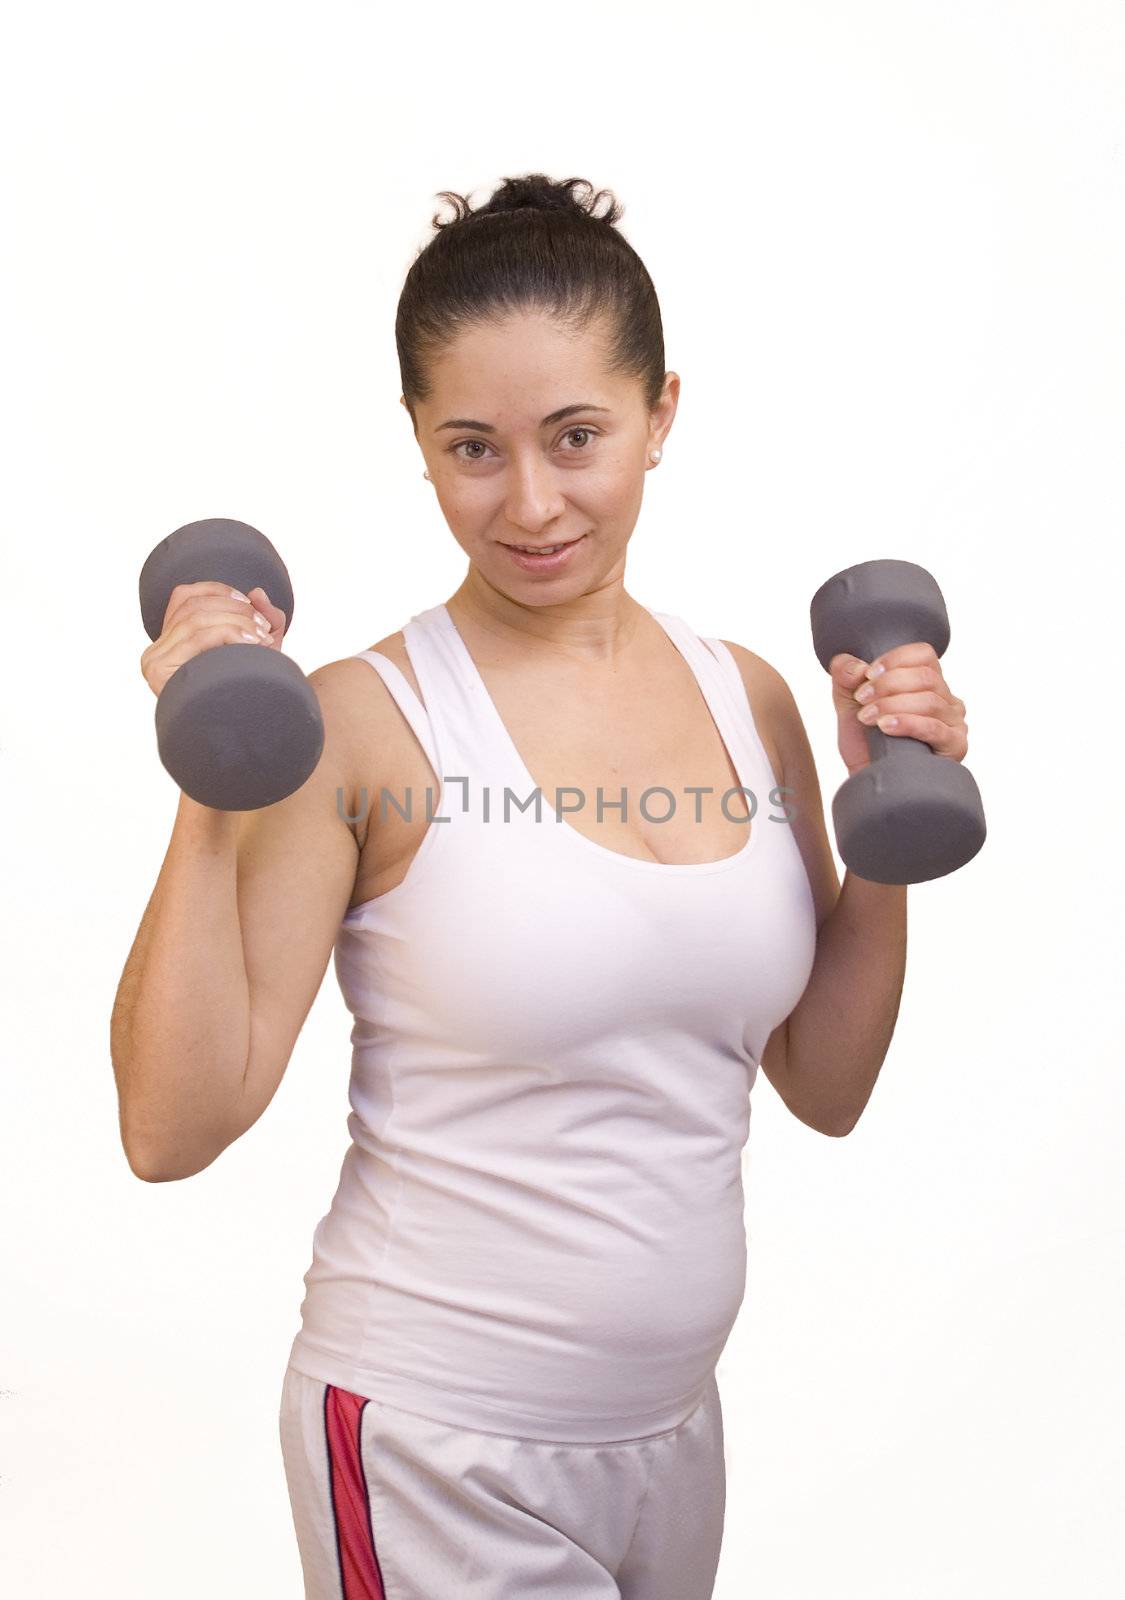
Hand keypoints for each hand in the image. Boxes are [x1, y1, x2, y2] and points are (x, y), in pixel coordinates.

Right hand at [140, 583, 287, 698]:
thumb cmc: (249, 690)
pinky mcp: (158, 672)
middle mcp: (155, 651)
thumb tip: (257, 592)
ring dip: (235, 621)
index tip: (250, 604)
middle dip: (234, 609)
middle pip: (193, 606)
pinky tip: (252, 644)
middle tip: (263, 626)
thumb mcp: (260, 647)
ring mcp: (153, 662)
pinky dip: (228, 633)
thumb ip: (261, 617)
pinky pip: (196, 637)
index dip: (218, 591)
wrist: (247, 733)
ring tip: (262, 637)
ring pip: (195, 619)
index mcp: (170, 642)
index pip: (185, 597)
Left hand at [829, 643, 968, 776]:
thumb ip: (846, 675)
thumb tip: (856, 666)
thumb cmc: (864, 743)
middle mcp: (946, 700)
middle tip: (862, 699)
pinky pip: (935, 728)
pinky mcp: (955, 747)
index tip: (868, 674)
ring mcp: (954, 724)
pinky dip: (907, 723)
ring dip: (892, 705)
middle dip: (888, 685)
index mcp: (927, 684)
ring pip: (930, 701)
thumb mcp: (848, 703)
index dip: (895, 659)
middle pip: (926, 676)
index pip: (924, 654)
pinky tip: (885, 727)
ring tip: (868, 718)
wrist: (867, 781)